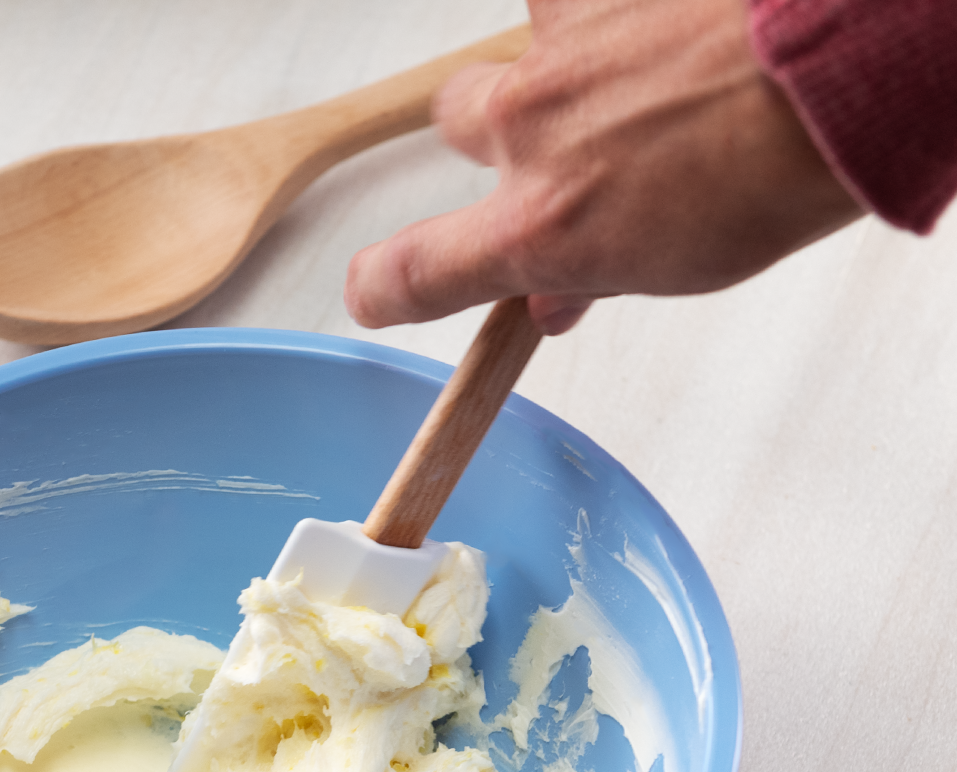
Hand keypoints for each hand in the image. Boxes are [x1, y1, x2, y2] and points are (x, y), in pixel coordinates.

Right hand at [344, 0, 861, 334]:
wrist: (843, 72)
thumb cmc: (779, 173)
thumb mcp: (678, 266)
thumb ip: (599, 272)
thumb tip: (564, 288)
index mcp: (541, 227)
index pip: (416, 272)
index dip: (384, 288)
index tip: (377, 293)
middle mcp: (530, 129)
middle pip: (458, 119)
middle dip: (503, 130)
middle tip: (570, 140)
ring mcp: (562, 43)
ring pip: (515, 45)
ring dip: (559, 60)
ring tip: (639, 66)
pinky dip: (609, 8)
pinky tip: (657, 24)